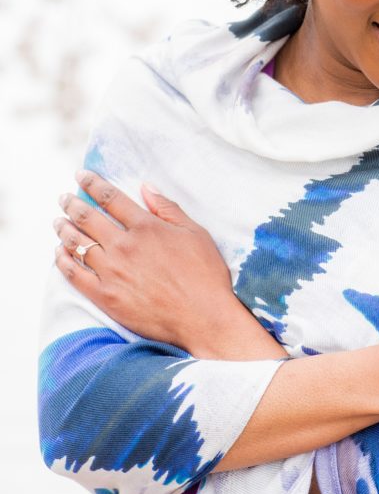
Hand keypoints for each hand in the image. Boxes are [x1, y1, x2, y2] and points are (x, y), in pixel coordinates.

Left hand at [53, 170, 235, 352]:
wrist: (203, 318)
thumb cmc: (204, 275)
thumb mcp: (195, 233)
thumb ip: (168, 209)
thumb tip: (146, 187)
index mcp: (146, 227)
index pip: (111, 198)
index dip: (93, 184)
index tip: (81, 176)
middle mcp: (124, 246)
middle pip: (88, 218)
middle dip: (72, 204)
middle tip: (64, 198)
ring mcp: (112, 272)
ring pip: (78, 243)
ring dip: (64, 228)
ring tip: (58, 221)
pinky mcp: (105, 296)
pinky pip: (75, 275)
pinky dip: (63, 261)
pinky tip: (59, 253)